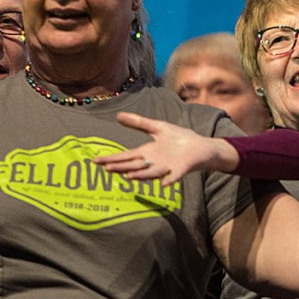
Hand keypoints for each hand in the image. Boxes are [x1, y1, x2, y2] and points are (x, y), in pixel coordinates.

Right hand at [94, 112, 239, 185]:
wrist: (202, 146)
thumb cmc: (180, 139)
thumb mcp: (157, 128)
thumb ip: (139, 123)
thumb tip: (118, 115)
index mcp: (148, 152)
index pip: (126, 156)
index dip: (112, 158)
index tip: (95, 161)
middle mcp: (155, 162)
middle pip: (135, 165)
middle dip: (121, 167)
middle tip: (106, 169)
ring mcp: (168, 167)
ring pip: (151, 172)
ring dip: (141, 175)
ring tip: (128, 176)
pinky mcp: (182, 168)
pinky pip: (175, 176)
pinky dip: (170, 179)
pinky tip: (165, 184)